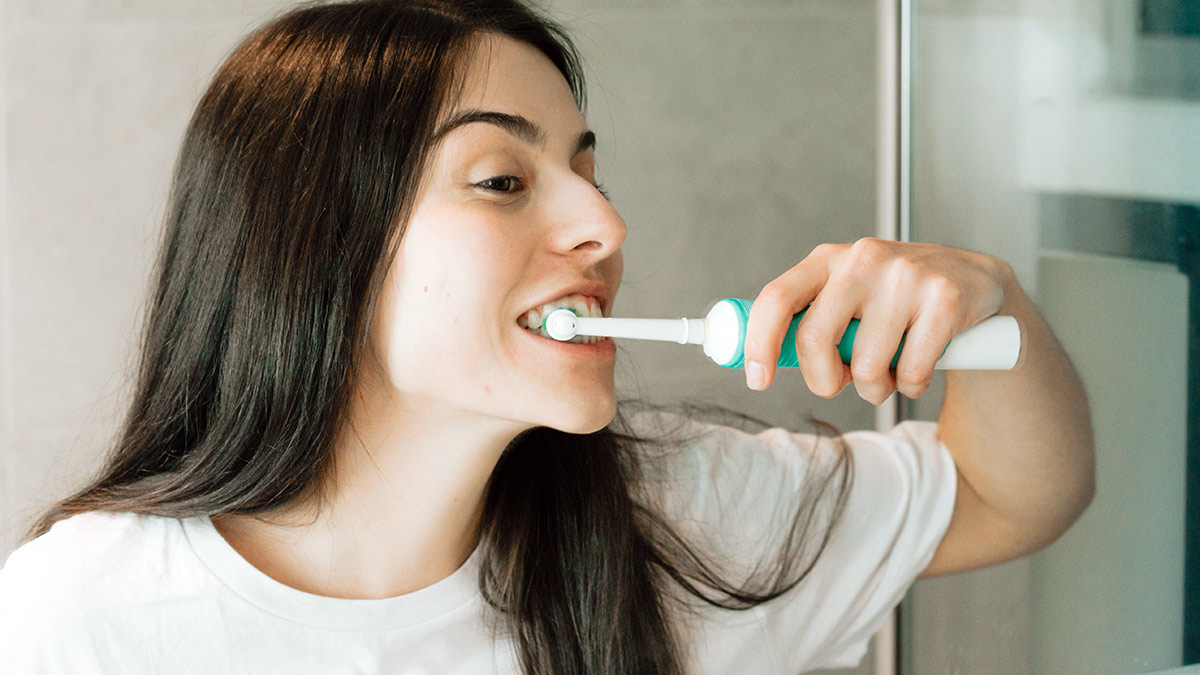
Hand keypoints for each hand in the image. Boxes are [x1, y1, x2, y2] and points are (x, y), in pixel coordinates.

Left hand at [743, 237, 1011, 403]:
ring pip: (866, 366)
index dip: (759, 344)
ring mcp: (905, 276)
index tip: (758, 381)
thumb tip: (759, 363)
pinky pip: (911, 372)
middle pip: (814, 339)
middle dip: (823, 380)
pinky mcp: (944, 299)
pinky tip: (919, 368)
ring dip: (873, 390)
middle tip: (839, 383)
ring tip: (888, 372)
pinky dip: (911, 386)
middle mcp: (862, 259)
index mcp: (827, 259)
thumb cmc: (894, 299)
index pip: (777, 298)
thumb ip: (808, 320)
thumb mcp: (846, 295)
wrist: (974, 281)